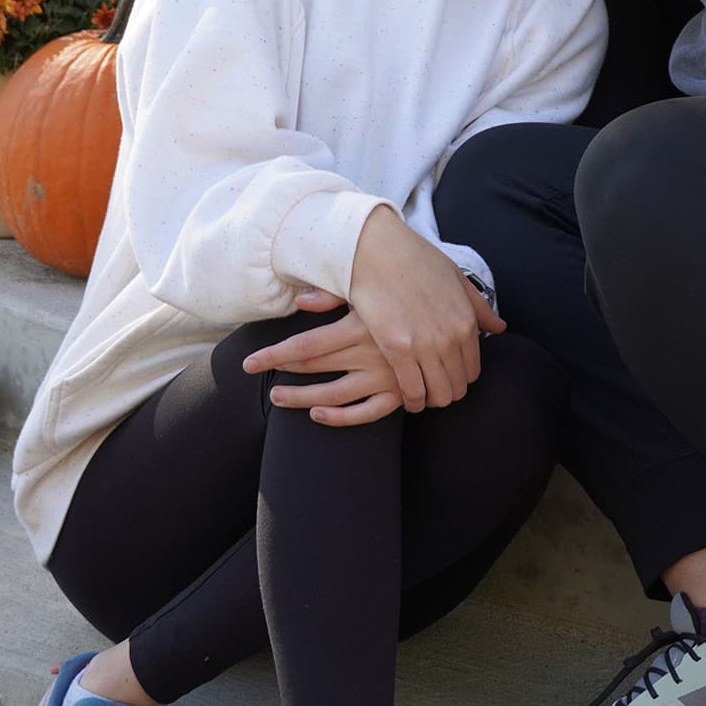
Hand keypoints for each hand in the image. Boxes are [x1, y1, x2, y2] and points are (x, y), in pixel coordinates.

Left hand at [245, 291, 406, 427]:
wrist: (457, 311)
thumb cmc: (408, 291)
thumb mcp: (372, 288)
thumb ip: (333, 295)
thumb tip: (299, 300)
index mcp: (361, 325)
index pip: (305, 345)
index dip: (274, 355)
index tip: (249, 363)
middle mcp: (370, 352)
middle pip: (315, 369)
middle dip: (282, 374)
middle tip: (260, 379)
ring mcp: (385, 376)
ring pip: (334, 396)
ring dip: (302, 399)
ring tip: (279, 398)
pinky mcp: (401, 393)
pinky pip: (365, 414)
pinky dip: (339, 418)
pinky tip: (319, 415)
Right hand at [347, 207, 505, 414]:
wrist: (379, 249)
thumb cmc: (416, 260)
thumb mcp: (456, 278)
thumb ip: (479, 307)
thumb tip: (500, 327)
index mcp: (466, 320)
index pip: (473, 370)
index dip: (460, 378)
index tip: (447, 376)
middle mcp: (450, 336)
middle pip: (457, 387)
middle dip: (446, 392)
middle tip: (432, 388)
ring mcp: (425, 344)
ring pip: (437, 395)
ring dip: (429, 399)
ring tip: (419, 393)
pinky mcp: (397, 349)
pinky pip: (412, 391)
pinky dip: (411, 400)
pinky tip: (405, 395)